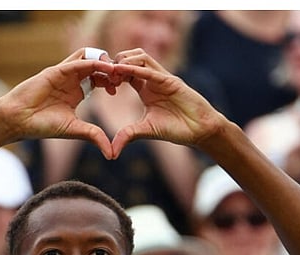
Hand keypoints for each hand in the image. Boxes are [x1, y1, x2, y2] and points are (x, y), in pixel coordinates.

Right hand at [0, 48, 119, 157]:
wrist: (18, 121)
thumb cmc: (42, 126)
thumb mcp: (75, 130)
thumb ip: (94, 136)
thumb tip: (112, 154)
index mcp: (77, 91)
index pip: (100, 79)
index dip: (112, 81)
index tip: (120, 90)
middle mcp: (72, 80)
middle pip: (97, 65)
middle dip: (112, 70)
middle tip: (122, 79)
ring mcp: (64, 73)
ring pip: (89, 57)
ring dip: (104, 61)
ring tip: (116, 71)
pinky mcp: (56, 70)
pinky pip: (78, 61)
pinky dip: (94, 63)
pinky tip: (106, 68)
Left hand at [107, 49, 224, 156]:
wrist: (199, 131)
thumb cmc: (176, 129)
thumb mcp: (145, 131)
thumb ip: (127, 136)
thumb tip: (111, 153)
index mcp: (144, 88)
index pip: (124, 72)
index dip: (111, 74)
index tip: (100, 84)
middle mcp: (152, 79)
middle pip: (130, 58)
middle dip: (114, 63)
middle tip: (103, 75)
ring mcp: (162, 78)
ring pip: (140, 56)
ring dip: (123, 61)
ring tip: (111, 72)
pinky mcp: (171, 81)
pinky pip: (151, 70)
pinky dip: (135, 68)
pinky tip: (122, 70)